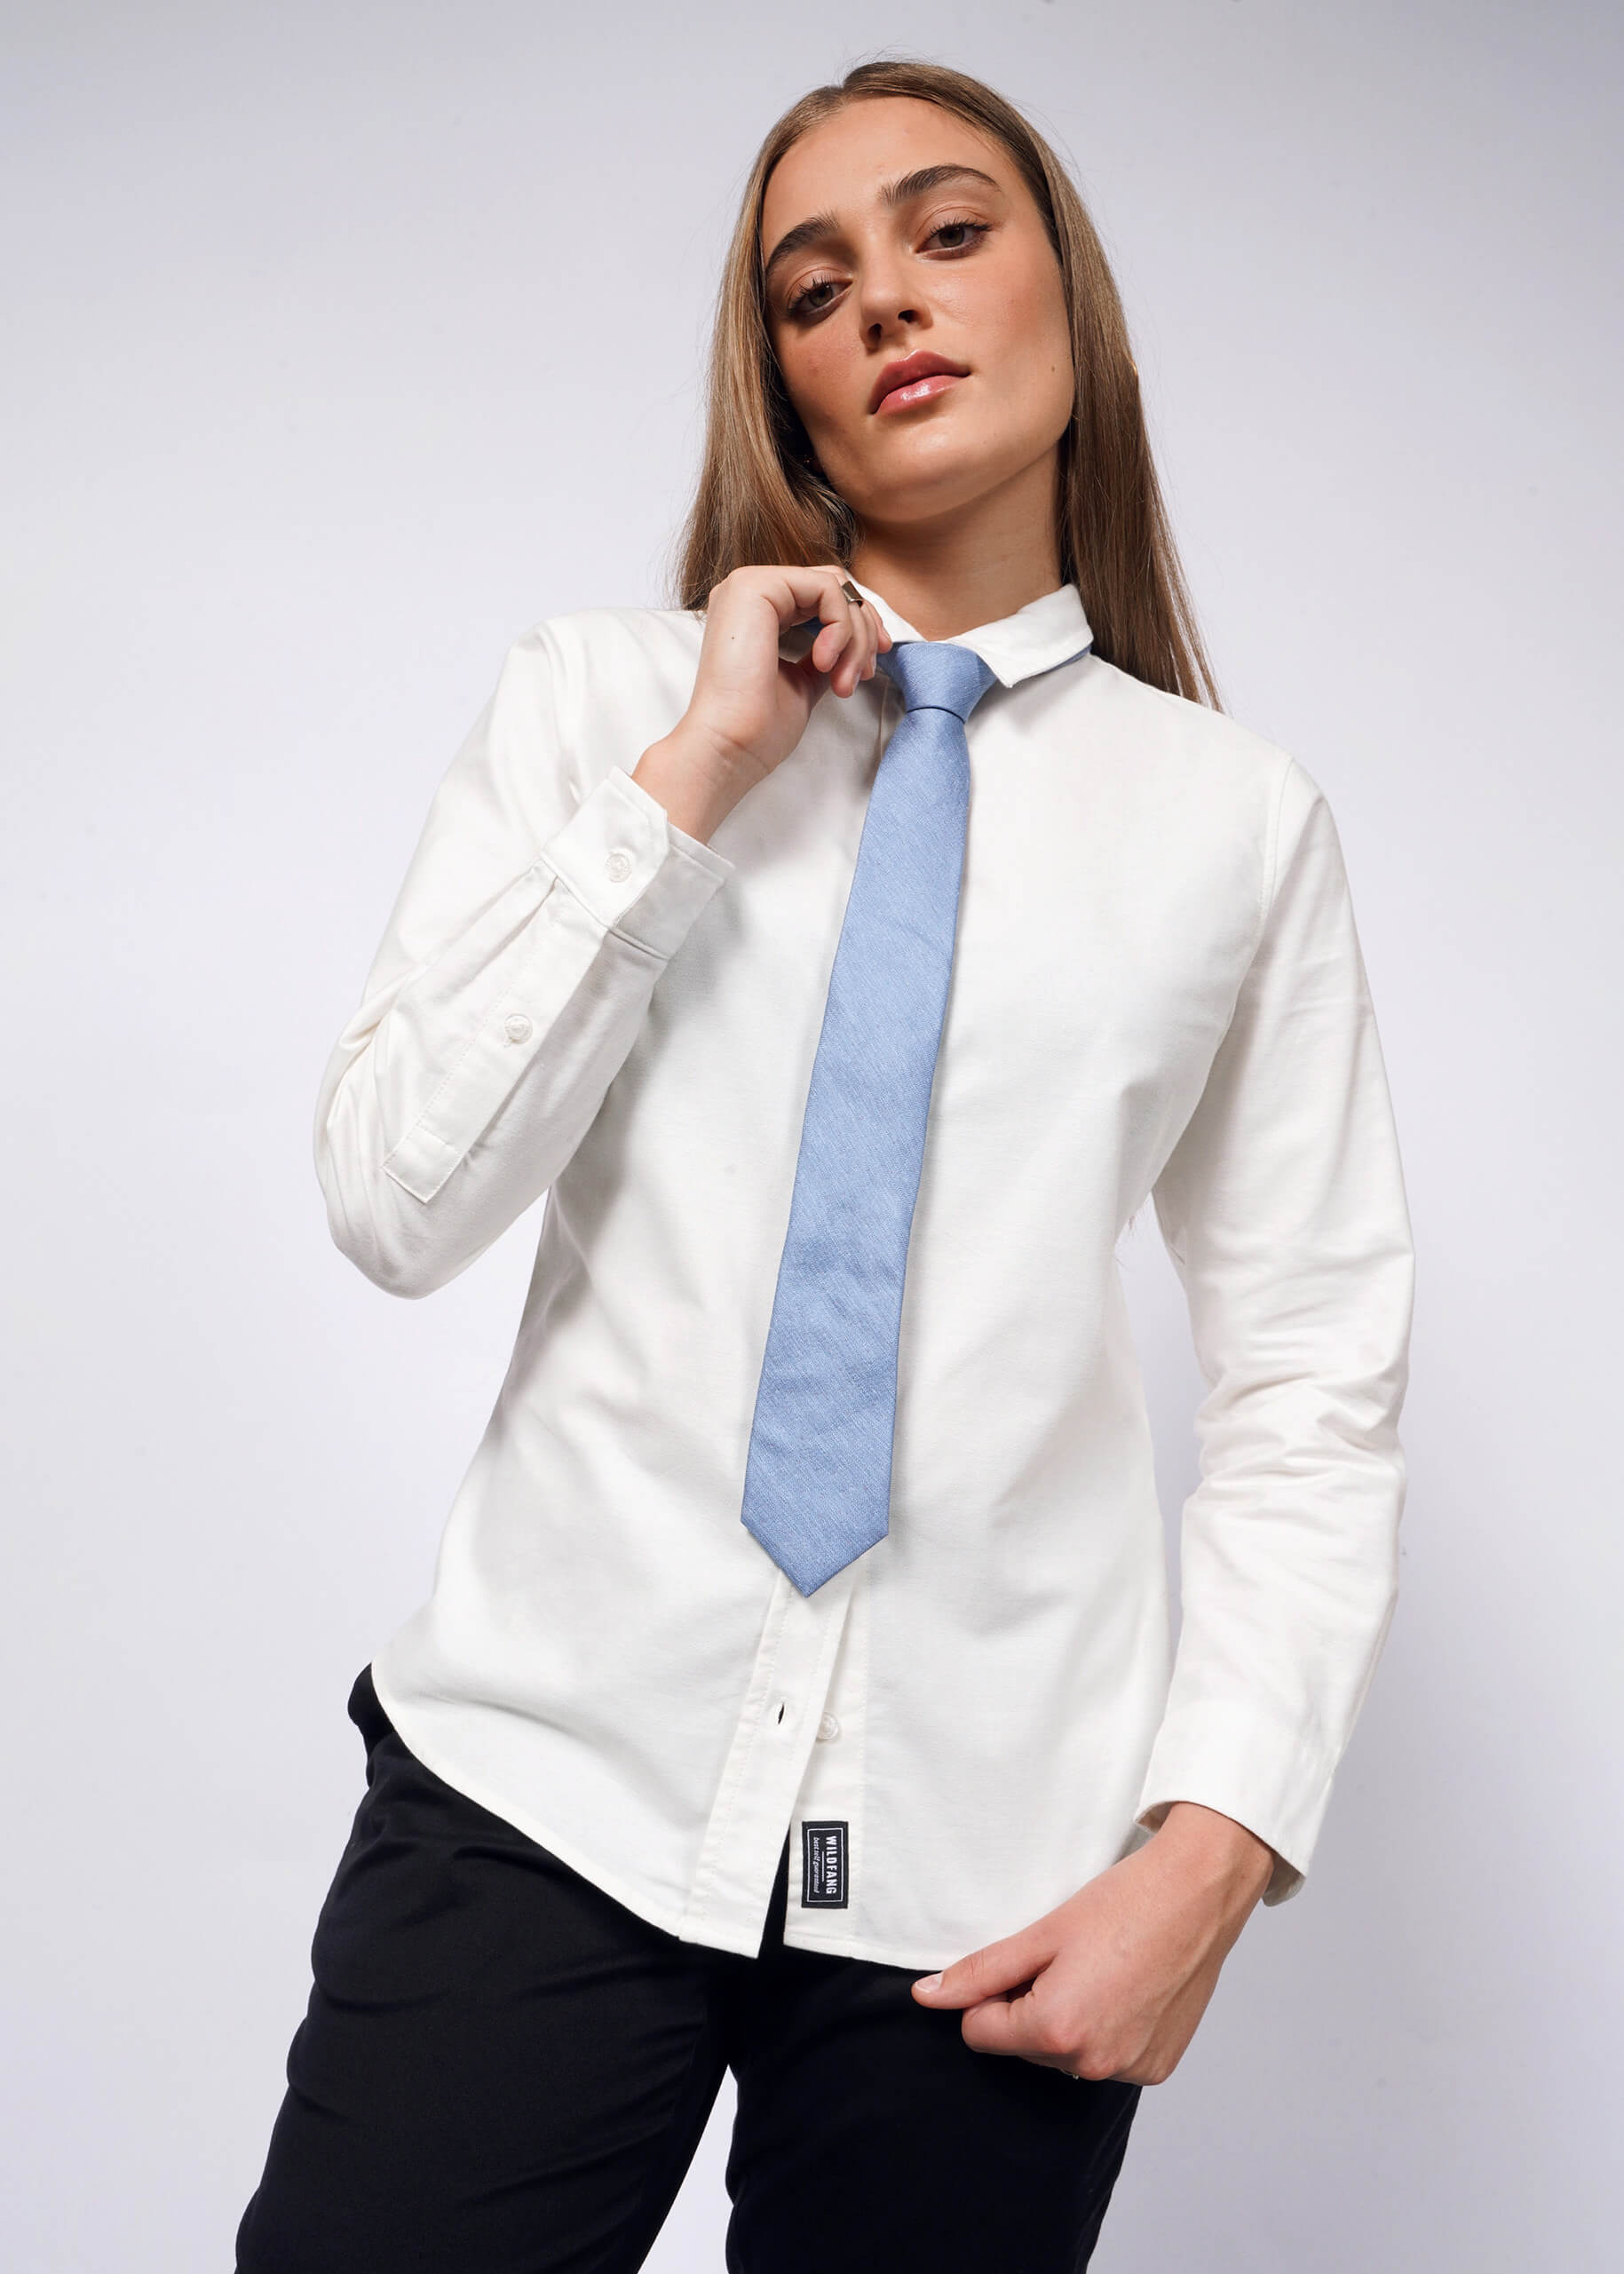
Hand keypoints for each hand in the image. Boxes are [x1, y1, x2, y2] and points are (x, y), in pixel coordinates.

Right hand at [632, 564, 889, 841]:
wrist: (728, 748)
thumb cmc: (758, 728)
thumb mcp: (802, 683)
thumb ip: (821, 655)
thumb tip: (850, 646)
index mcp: (754, 612)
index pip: (820, 596)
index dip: (858, 626)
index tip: (869, 667)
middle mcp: (748, 591)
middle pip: (832, 585)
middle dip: (864, 628)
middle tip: (865, 673)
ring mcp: (749, 585)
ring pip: (834, 587)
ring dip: (855, 636)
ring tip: (844, 682)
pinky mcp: (755, 587)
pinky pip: (826, 589)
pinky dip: (841, 627)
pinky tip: (825, 664)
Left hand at [910, 1801, 1277, 2084]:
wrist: (1199, 1895)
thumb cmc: (1124, 1904)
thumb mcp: (1042, 1933)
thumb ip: (979, 1972)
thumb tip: (926, 1997)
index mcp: (1057, 2031)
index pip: (979, 2033)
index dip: (991, 1994)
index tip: (1026, 1960)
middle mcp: (1093, 2064)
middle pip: (1024, 2046)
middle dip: (1031, 2007)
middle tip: (1068, 1958)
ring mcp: (1130, 2070)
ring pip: (1065, 2054)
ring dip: (1069, 2021)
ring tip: (1101, 1970)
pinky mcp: (1157, 2068)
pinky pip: (1107, 2058)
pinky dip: (1106, 2029)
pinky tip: (1126, 1989)